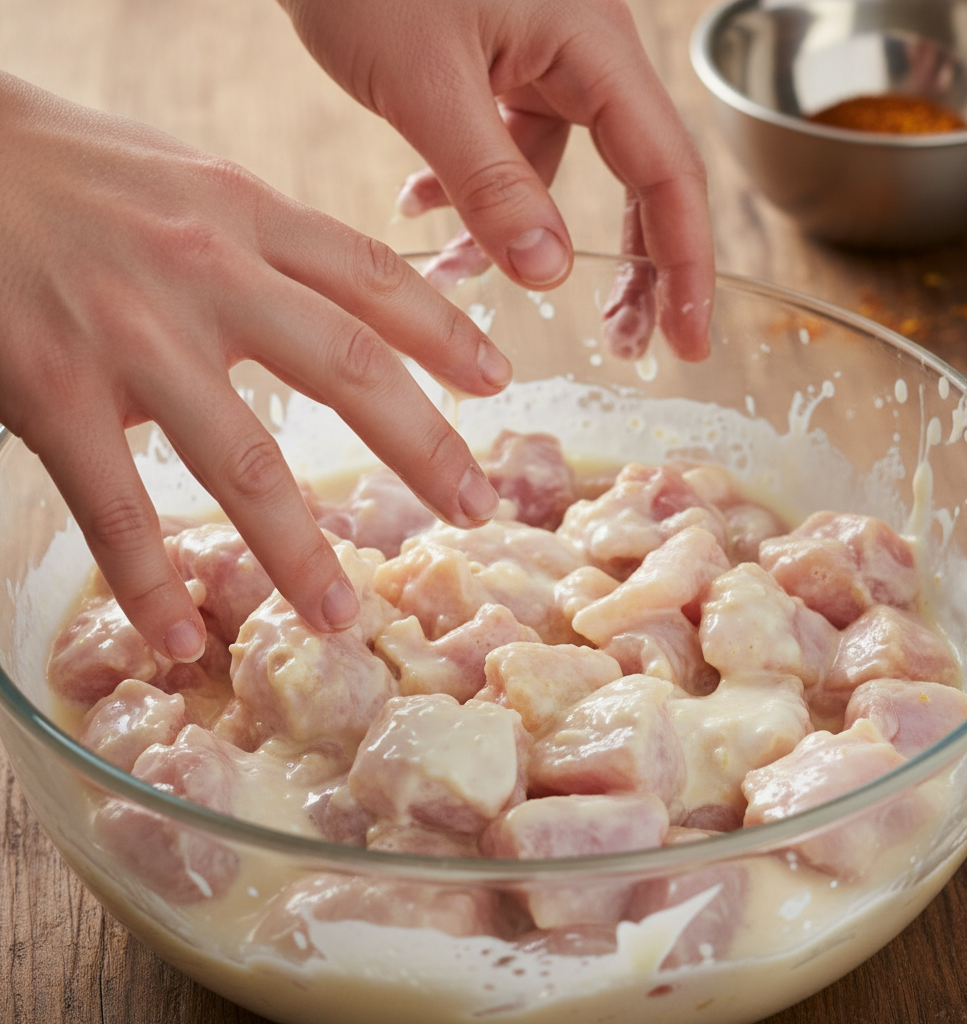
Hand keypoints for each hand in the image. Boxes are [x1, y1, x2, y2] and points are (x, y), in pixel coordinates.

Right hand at [0, 72, 508, 661]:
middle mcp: (206, 270)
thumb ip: (270, 248)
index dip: (445, 332)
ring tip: (339, 615)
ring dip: (296, 552)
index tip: (498, 382)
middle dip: (423, 447)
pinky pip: (113, 507)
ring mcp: (132, 336)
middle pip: (348, 369)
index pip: (374, 276)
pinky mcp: (52, 390)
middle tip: (475, 508)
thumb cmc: (78, 175)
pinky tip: (179, 638)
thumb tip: (344, 312)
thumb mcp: (193, 183)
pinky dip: (148, 582)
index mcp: (247, 215)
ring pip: (242, 462)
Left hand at [281, 0, 714, 360]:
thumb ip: (491, 183)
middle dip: (628, 265)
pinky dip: (471, 190)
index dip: (685, 263)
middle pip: (636, 176)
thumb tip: (550, 272)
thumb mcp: (425, 83)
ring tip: (463, 278)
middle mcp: (581, 50)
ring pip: (553, 171)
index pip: (668, 170)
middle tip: (621, 342)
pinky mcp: (493, 61)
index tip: (690, 340)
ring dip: (516, 234)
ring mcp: (537, 55)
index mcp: (592, 44)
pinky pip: (502, 144)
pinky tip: (420, 208)